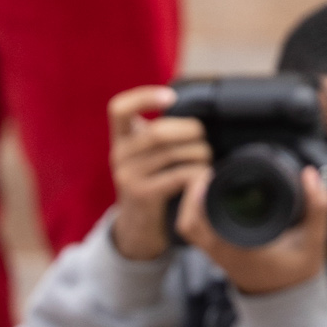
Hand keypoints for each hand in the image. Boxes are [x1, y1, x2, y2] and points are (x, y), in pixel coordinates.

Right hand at [107, 85, 210, 262]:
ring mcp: (128, 177)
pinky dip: (196, 172)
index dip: (144, 97)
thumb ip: (156, 135)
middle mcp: (118, 156)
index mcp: (120, 140)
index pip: (119, 109)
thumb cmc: (151, 185)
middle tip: (204, 138)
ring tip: (207, 158)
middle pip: (158, 131)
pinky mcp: (142, 195)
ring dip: (198, 152)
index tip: (171, 97)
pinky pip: (177, 175)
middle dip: (190, 130)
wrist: (138, 229)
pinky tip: (204, 174)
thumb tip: (196, 111)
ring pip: (171, 152)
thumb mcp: (144, 157)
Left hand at [175, 160, 326, 295]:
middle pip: (188, 224)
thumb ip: (319, 207)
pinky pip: (195, 231)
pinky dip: (196, 212)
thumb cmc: (297, 271)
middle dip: (192, 193)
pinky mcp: (217, 252)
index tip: (214, 173)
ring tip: (209, 180)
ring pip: (188, 228)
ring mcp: (217, 255)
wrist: (287, 297)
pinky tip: (211, 195)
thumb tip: (309, 173)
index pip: (208, 223)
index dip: (202, 195)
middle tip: (210, 172)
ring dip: (191, 203)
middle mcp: (224, 254)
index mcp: (242, 250)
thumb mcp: (315, 241)